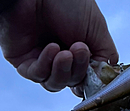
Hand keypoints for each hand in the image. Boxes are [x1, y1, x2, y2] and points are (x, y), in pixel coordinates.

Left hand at [0, 0, 118, 91]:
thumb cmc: (66, 1)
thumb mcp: (98, 30)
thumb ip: (106, 57)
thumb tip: (105, 78)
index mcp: (77, 51)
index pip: (84, 78)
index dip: (89, 79)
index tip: (94, 70)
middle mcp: (59, 58)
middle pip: (70, 82)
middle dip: (77, 70)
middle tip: (79, 50)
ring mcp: (41, 60)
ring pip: (54, 83)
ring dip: (62, 71)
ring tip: (66, 54)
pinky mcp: (23, 62)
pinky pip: (36, 74)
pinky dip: (46, 64)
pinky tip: (52, 48)